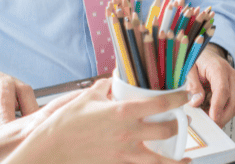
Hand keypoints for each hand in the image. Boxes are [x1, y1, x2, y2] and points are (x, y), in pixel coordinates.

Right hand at [5, 78, 190, 163]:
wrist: (48, 151)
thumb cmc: (64, 124)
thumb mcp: (85, 98)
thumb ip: (104, 87)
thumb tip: (113, 78)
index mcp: (123, 112)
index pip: (161, 103)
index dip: (179, 99)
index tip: (186, 96)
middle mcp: (128, 133)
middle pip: (167, 131)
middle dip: (179, 127)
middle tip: (183, 122)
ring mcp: (123, 153)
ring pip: (159, 161)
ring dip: (175, 160)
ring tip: (185, 158)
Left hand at [183, 45, 234, 126]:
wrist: (208, 56)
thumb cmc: (199, 61)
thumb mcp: (189, 68)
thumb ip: (192, 84)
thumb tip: (196, 102)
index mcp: (220, 68)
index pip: (222, 90)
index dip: (218, 106)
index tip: (212, 118)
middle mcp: (232, 77)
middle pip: (232, 102)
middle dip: (221, 117)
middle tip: (207, 126)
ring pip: (232, 107)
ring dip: (219, 116)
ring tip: (204, 118)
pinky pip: (229, 107)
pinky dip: (220, 113)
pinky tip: (208, 113)